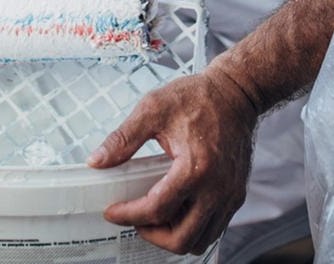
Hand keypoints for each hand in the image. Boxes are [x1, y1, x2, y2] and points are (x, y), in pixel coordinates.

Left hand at [88, 65, 262, 255]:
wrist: (237, 93)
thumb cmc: (198, 97)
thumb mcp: (153, 108)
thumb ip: (123, 138)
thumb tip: (96, 160)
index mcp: (195, 167)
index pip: (157, 209)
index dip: (128, 215)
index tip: (112, 211)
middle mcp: (217, 188)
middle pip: (182, 239)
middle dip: (152, 235)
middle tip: (134, 219)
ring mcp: (230, 195)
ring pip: (201, 241)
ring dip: (173, 235)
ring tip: (154, 216)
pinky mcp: (237, 195)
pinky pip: (214, 228)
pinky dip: (192, 228)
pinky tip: (176, 209)